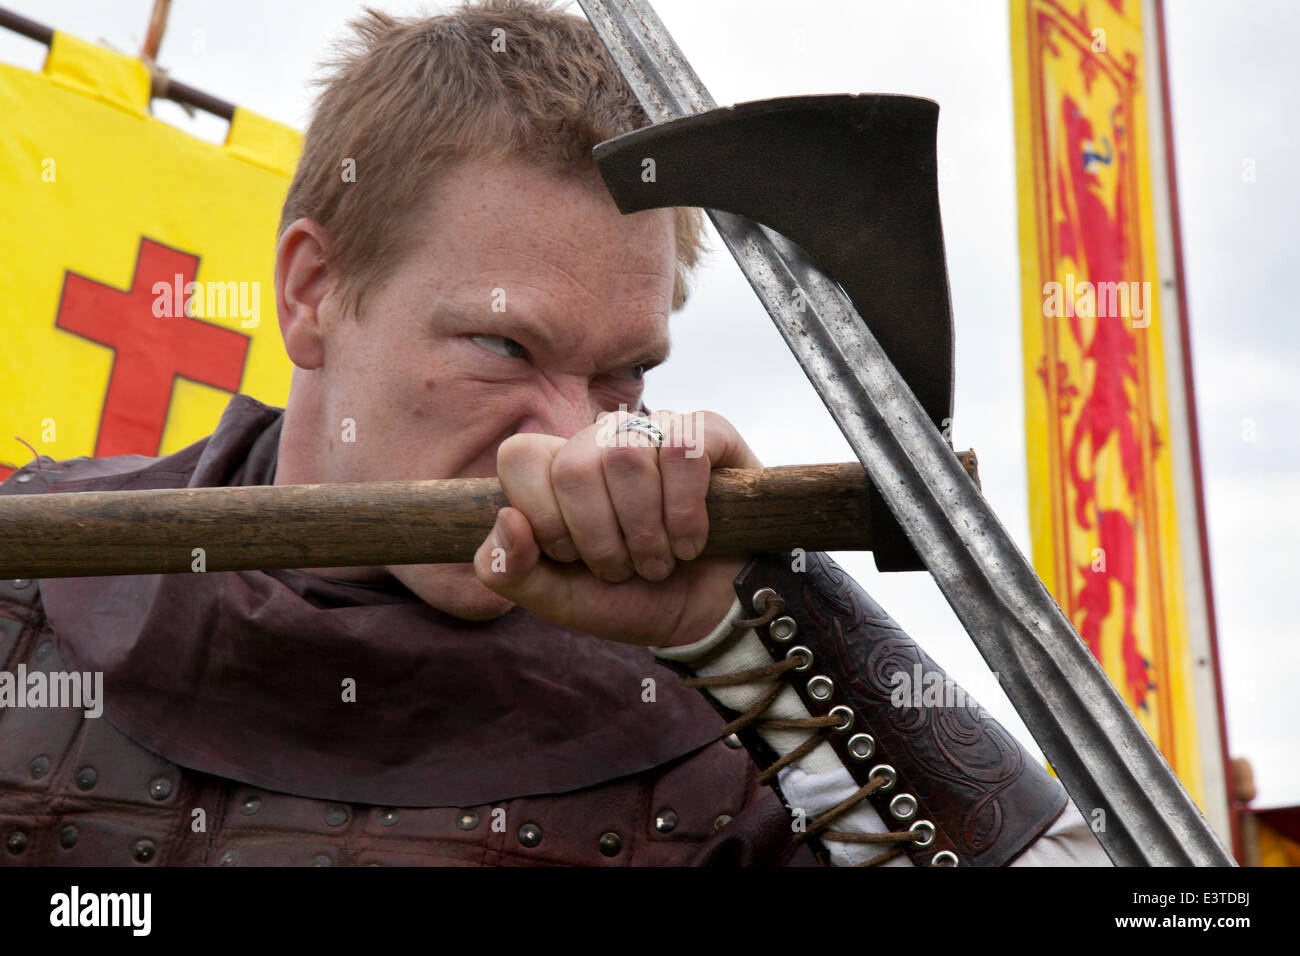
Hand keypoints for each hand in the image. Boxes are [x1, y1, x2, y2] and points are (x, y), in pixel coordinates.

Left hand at [473, 409, 761, 646]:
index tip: (575, 558)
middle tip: (625, 567)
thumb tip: (506, 518)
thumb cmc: (635, 599)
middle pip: (575, 465)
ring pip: (627, 453)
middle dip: (601, 538)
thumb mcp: (561, 600)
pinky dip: (686, 511)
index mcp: (560, 469)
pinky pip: (684, 449)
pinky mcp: (709, 433)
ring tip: (660, 560)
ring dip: (646, 530)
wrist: (712, 614)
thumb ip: (510, 573)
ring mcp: (656, 430)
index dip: (544, 519)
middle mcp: (604, 440)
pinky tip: (692, 541)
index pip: (520, 457)